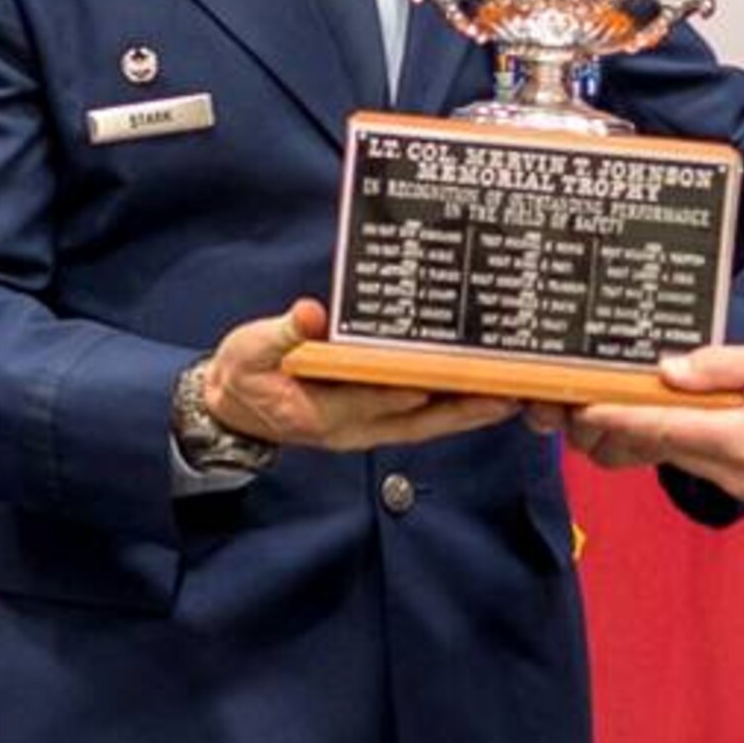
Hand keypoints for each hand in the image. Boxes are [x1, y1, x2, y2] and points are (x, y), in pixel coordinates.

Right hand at [205, 299, 519, 450]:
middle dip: (461, 411)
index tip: (446, 380)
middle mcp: (351, 427)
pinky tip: (478, 392)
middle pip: (415, 423)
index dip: (407, 391)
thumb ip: (282, 335)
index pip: (371, 400)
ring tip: (510, 397)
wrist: (233, 407)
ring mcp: (365, 426)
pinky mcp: (372, 419)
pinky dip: (449, 408)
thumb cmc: (244, 376)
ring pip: (425, 425)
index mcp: (320, 412)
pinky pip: (419, 418)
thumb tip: (308, 315)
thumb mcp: (250, 351)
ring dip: (466, 413)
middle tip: (506, 397)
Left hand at [563, 342, 743, 500]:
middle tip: (575, 405)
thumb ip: (720, 367)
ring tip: (601, 411)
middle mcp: (734, 471)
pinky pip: (694, 460)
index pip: (665, 428)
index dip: (619, 418)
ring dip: (636, 438)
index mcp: (742, 439)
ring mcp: (738, 482)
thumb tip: (670, 370)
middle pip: (658, 450)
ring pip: (671, 459)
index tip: (583, 408)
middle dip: (615, 429)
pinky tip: (651, 420)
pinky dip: (668, 441)